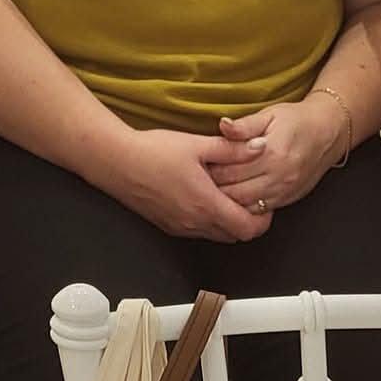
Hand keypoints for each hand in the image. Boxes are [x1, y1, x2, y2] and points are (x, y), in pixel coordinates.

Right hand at [100, 128, 268, 242]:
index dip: (264, 219)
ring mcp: (180, 227)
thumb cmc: (152, 152)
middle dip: (248, 220)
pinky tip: (203, 197)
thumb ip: (232, 148)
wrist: (115, 161)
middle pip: (235, 236)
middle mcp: (195, 223)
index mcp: (206, 204)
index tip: (265, 201)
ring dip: (227, 221)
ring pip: (217, 235)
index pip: (248, 228)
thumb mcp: (196, 145)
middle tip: (250, 197)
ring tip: (227, 194)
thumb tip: (259, 146)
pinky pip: (198, 231)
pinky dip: (209, 221)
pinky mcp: (168, 226)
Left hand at [207, 99, 344, 215]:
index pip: (230, 169)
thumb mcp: (270, 115)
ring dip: (227, 201)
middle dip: (214, 188)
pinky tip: (232, 201)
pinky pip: (260, 212)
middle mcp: (279, 176)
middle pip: (235, 191)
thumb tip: (223, 125)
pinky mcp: (287, 200)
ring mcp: (284, 191)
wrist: (328, 132)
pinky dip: (243, 209)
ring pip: (246, 206)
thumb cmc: (298, 121)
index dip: (210, 168)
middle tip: (198, 181)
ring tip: (210, 192)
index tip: (197, 165)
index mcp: (272, 153)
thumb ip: (244, 124)